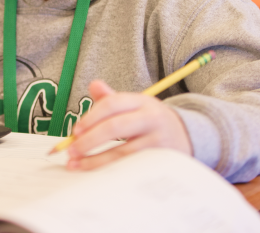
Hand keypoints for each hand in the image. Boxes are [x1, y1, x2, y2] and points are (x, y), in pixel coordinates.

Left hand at [65, 79, 192, 170]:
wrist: (188, 136)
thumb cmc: (151, 119)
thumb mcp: (135, 104)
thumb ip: (112, 98)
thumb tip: (93, 85)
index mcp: (141, 101)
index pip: (112, 104)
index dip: (91, 117)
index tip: (75, 131)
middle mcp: (151, 119)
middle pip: (116, 127)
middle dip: (90, 140)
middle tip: (72, 150)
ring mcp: (158, 141)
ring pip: (124, 152)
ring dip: (97, 160)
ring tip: (78, 165)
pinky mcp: (161, 162)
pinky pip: (133, 168)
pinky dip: (113, 172)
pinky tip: (99, 174)